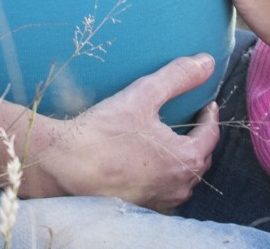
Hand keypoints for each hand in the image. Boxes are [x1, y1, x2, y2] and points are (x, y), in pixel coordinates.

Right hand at [25, 54, 220, 211]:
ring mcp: (158, 200)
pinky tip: (149, 162)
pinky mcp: (138, 206)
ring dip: (183, 159)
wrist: (59, 166)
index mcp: (186, 159)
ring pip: (183, 178)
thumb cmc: (103, 132)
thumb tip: (207, 62)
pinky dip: (163, 174)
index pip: (211, 135)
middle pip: (200, 158)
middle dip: (199, 138)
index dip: (210, 116)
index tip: (206, 104)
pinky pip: (162, 189)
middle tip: (192, 120)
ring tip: (172, 140)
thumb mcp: (144, 95)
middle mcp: (177, 186)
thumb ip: (178, 77)